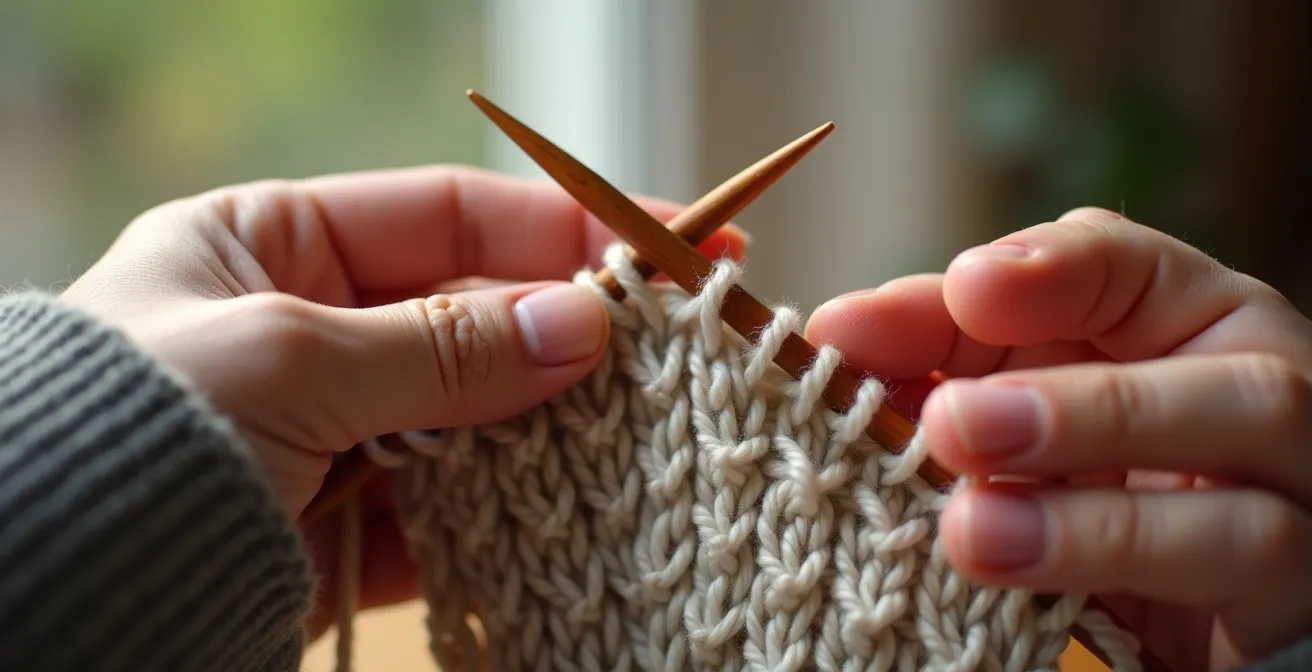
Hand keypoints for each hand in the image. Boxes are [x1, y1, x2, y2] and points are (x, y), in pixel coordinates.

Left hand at [57, 164, 746, 637]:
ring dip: (552, 423)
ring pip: (470, 416)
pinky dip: (507, 509)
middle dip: (568, 330)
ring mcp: (324, 433)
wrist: (48, 597)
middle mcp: (299, 332)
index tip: (667, 241)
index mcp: (263, 246)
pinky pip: (445, 507)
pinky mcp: (335, 528)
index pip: (445, 214)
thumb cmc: (135, 434)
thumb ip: (442, 345)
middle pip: (470, 315)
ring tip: (650, 425)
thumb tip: (581, 321)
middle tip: (681, 341)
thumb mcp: (290, 359)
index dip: (559, 225)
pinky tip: (578, 501)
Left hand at [807, 207, 1311, 670]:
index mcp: (1189, 326)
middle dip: (1080, 408)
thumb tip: (837, 335)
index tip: (966, 287)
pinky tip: (1017, 587)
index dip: (1058, 272)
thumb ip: (941, 360)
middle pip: (1228, 387)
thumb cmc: (1072, 469)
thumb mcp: (1009, 395)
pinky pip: (1233, 596)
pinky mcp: (1283, 606)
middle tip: (951, 425)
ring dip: (1093, 524)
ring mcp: (1293, 509)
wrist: (1164, 601)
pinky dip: (1120, 584)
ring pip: (1244, 515)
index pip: (1142, 269)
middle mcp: (1262, 404)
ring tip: (972, 531)